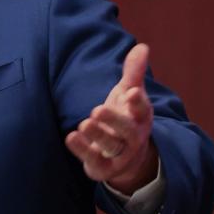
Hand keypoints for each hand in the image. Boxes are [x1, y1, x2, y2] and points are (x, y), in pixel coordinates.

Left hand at [64, 43, 157, 194]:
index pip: (142, 110)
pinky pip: (94, 159)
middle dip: (113, 121)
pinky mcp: (103, 166)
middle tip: (97, 109)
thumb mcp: (129, 94)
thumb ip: (133, 73)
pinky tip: (71, 137)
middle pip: (127, 131)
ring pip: (111, 146)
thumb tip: (142, 46)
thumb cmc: (126, 117)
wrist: (128, 157)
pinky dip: (82, 150)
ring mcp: (119, 154)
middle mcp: (133, 137)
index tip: (133, 92)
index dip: (138, 102)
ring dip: (98, 136)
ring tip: (84, 123)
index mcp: (140, 117)